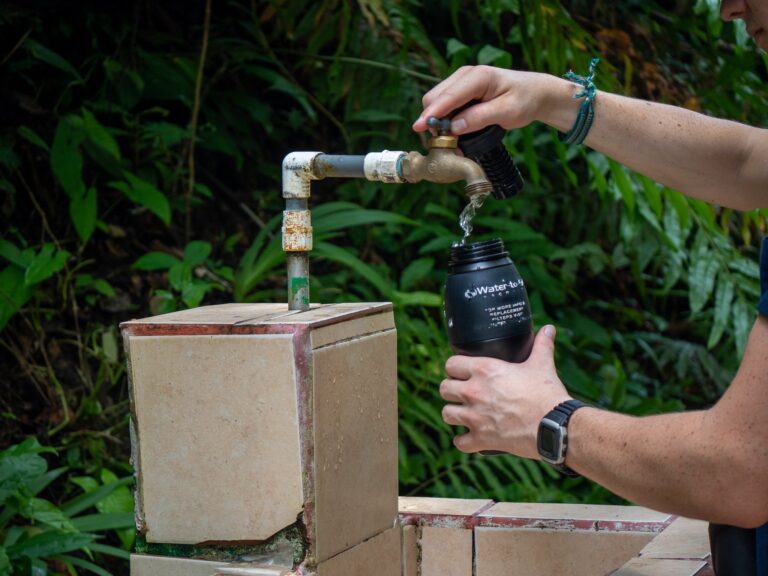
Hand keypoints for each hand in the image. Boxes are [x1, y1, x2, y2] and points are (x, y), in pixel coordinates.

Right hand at [412, 66, 562, 135]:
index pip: (448, 96)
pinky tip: (454, 131)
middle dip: (433, 120)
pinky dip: (444, 119)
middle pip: (435, 97)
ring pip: (436, 101)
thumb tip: (454, 128)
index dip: (432, 113)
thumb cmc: (524, 100)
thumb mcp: (507, 112)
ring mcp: (461, 81)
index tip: (418, 127)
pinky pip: (444, 105)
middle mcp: (465, 75)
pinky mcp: (460, 90)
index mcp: (478, 77)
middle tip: (443, 143)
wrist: (534, 92)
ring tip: (451, 140)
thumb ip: (480, 118)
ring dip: (438, 121)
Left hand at [439, 324, 570, 456]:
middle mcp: (474, 392)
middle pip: (444, 389)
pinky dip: (463, 441)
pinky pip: (459, 443)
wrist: (555, 425)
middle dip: (451, 391)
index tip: (461, 373)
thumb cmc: (547, 394)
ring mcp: (475, 417)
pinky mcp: (481, 439)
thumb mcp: (542, 364)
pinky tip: (470, 438)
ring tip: (463, 414)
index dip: (455, 368)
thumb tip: (548, 329)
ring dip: (454, 414)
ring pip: (446, 414)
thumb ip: (542, 344)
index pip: (451, 364)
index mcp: (484, 370)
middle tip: (462, 394)